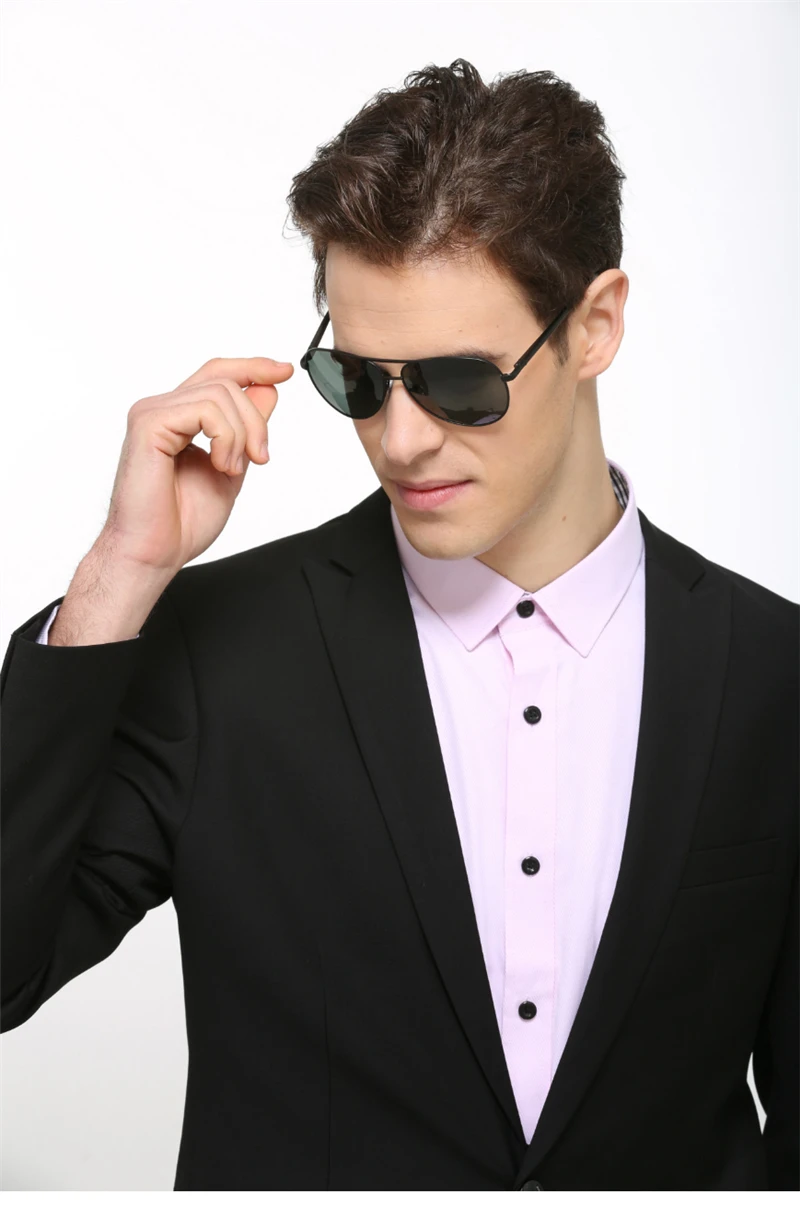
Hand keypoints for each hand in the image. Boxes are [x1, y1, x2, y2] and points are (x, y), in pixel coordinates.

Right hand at [98, 356, 293, 573]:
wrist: (155, 552)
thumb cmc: (183, 521)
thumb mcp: (232, 466)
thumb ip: (246, 430)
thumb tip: (267, 390)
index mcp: (178, 417)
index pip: (217, 374)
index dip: (253, 367)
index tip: (285, 372)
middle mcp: (162, 409)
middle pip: (225, 381)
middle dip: (256, 419)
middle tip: (260, 458)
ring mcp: (152, 413)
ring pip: (220, 392)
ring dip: (241, 434)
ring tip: (231, 468)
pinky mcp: (148, 424)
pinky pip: (204, 409)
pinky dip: (225, 438)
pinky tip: (219, 465)